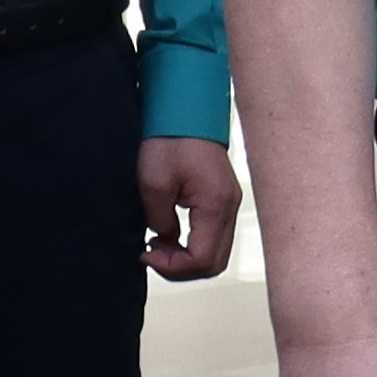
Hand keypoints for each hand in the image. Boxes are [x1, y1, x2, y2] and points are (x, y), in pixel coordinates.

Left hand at [137, 134, 245, 281]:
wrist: (185, 109)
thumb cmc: (170, 138)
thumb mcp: (153, 183)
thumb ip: (160, 220)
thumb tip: (165, 239)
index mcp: (215, 205)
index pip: (203, 259)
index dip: (173, 267)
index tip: (146, 254)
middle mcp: (230, 208)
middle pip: (215, 263)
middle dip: (181, 268)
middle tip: (151, 254)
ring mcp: (229, 204)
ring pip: (216, 252)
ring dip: (187, 257)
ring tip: (158, 244)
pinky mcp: (222, 199)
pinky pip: (213, 236)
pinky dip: (193, 244)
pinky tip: (169, 233)